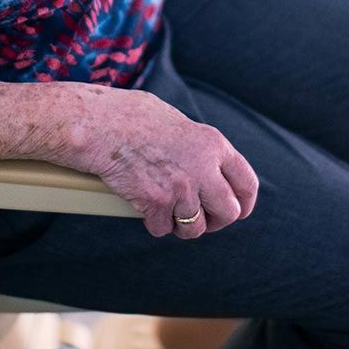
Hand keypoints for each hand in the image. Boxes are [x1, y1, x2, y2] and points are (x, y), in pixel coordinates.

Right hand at [62, 86, 259, 238]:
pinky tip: (145, 207)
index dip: (243, 203)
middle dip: (215, 221)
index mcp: (215, 145)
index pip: (247, 184)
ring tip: (169, 212)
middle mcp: (203, 168)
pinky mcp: (156, 203)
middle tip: (201, 219)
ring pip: (195, 228)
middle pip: (228, 213)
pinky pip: (163, 229)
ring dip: (182, 226)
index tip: (235, 211)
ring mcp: (181, 188)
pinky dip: (154, 223)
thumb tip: (213, 174)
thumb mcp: (182, 125)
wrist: (101, 124)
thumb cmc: (135, 119)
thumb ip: (203, 150)